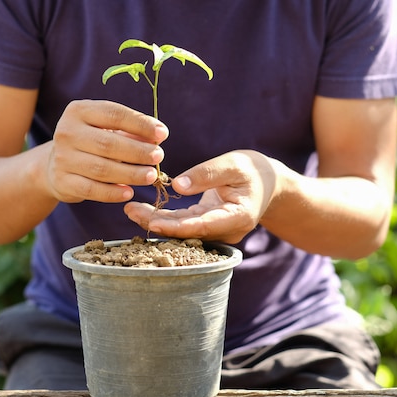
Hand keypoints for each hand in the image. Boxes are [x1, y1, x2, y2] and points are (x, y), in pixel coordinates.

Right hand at [45, 100, 168, 202]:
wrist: (55, 164)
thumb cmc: (90, 142)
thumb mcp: (106, 129)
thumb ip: (130, 132)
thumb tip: (158, 137)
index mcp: (79, 111)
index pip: (114, 114)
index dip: (141, 124)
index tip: (163, 134)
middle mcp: (67, 132)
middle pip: (108, 144)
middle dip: (138, 152)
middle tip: (159, 157)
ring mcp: (62, 158)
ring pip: (101, 169)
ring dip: (130, 174)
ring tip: (151, 176)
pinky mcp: (62, 181)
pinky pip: (91, 190)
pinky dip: (112, 193)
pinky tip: (129, 193)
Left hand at [124, 150, 278, 243]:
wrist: (266, 183)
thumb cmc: (252, 170)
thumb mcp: (233, 164)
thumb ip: (207, 174)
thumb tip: (177, 185)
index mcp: (238, 217)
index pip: (203, 226)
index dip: (177, 227)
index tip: (154, 222)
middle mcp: (227, 230)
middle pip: (188, 232)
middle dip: (159, 224)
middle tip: (131, 212)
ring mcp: (216, 231)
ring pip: (182, 230)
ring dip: (156, 221)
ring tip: (130, 209)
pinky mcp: (207, 225)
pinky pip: (183, 224)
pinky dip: (164, 218)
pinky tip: (141, 211)